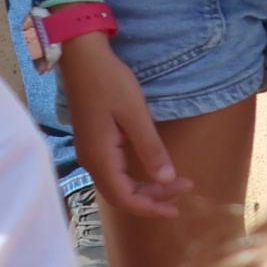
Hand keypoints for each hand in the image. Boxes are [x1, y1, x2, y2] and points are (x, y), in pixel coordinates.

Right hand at [57, 35, 187, 220]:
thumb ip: (150, 148)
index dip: (151, 206)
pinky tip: (152, 173)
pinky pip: (114, 172)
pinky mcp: (94, 143)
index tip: (178, 206)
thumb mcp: (135, 114)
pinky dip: (134, 178)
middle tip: (184, 191)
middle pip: (121, 195)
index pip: (125, 197)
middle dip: (152, 199)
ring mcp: (90, 153)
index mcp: (100, 157)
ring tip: (174, 184)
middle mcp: (91, 161)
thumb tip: (166, 179)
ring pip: (117, 184)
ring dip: (145, 189)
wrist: (83, 59)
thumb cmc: (110, 82)